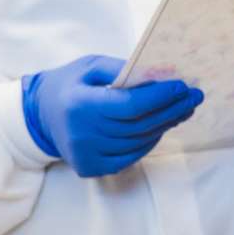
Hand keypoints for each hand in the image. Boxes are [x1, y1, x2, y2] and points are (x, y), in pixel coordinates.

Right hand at [23, 55, 203, 177]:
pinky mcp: (91, 168)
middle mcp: (83, 134)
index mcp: (80, 105)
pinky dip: (149, 141)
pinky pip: (131, 156)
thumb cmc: (70, 85)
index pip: (130, 105)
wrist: (39, 116)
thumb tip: (162, 74)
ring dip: (165, 126)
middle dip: (172, 110)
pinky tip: (160, 127)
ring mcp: (87, 155)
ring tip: (182, 109)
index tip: (183, 86)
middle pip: (140, 125)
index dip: (160, 97)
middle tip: (194, 97)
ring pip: (140, 142)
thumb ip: (124, 69)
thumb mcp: (91, 66)